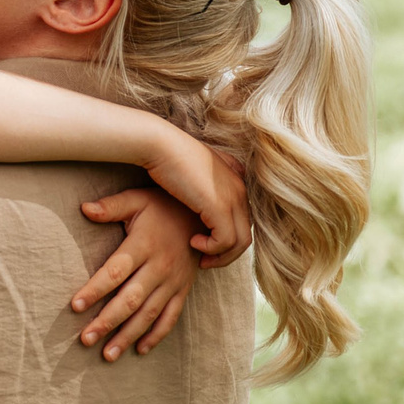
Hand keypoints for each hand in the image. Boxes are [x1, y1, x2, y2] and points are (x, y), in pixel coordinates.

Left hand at [68, 188, 203, 361]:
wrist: (206, 215)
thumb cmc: (163, 206)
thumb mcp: (137, 200)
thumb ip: (111, 206)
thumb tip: (83, 208)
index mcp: (144, 245)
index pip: (115, 271)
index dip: (95, 289)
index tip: (75, 306)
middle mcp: (159, 267)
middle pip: (130, 299)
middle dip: (107, 321)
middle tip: (85, 340)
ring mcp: (173, 282)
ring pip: (148, 314)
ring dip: (127, 336)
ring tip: (107, 354)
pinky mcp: (183, 290)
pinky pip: (170, 317)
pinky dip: (156, 335)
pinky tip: (140, 350)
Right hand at [143, 131, 251, 266]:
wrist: (159, 145)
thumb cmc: (167, 156)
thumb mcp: (193, 170)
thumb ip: (204, 183)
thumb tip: (198, 198)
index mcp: (236, 181)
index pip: (242, 220)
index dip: (226, 238)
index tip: (205, 243)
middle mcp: (240, 189)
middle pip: (245, 234)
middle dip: (226, 253)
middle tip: (204, 259)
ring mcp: (233, 198)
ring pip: (240, 242)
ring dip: (220, 256)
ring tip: (199, 256)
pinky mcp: (220, 206)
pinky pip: (225, 241)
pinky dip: (210, 248)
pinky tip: (192, 241)